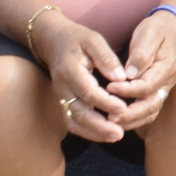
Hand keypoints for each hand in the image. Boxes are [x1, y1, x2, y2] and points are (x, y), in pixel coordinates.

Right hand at [36, 13, 137, 142]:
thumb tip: (121, 77)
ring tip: (115, 136)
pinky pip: (72, 122)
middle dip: (99, 126)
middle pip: (79, 112)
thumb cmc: (77, 39)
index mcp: (70, 70)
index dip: (105, 102)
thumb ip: (106, 58)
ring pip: (74, 121)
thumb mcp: (93, 40)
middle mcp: (63, 87)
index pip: (88, 92)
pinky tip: (105, 134)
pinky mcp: (64, 102)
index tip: (123, 108)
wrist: (52, 41)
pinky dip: (87, 131)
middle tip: (120, 134)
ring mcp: (61, 97)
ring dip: (94, 132)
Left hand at [113, 8, 175, 129]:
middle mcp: (167, 82)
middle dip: (131, 114)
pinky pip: (146, 112)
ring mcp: (163, 89)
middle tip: (110, 117)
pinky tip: (118, 120)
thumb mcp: (149, 34)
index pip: (147, 86)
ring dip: (131, 120)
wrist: (166, 29)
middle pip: (151, 105)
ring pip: (150, 113)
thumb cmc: (155, 30)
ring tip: (111, 121)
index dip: (128, 90)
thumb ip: (141, 54)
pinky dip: (133, 119)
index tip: (109, 88)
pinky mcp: (156, 93)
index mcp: (167, 67)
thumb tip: (130, 74)